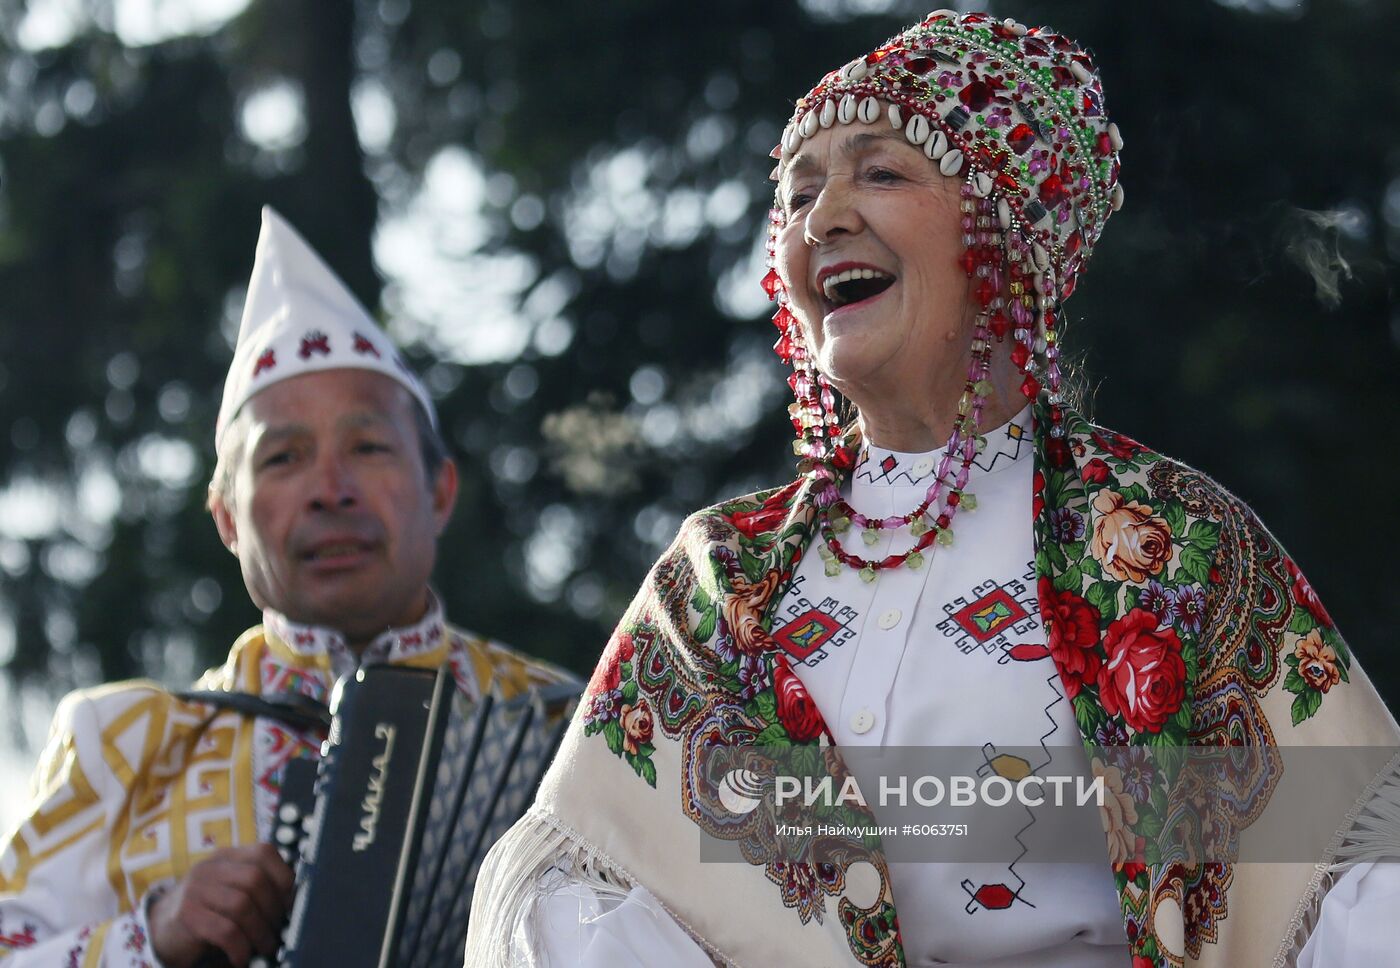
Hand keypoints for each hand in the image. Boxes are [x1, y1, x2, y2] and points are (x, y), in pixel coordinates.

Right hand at [148, 843, 294, 967]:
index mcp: (226, 857)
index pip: (263, 852)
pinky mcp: (186, 916)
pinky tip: (242, 958)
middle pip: (255, 879)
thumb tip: (296, 903)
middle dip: (274, 908)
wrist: (162, 930)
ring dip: (260, 931)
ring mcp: (195, 890)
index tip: (290, 902)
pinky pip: (225, 931)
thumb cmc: (209, 911)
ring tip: (266, 947)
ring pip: (242, 905)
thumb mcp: (231, 891)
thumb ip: (256, 888)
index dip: (283, 877)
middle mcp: (210, 868)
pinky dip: (241, 948)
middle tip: (278, 930)